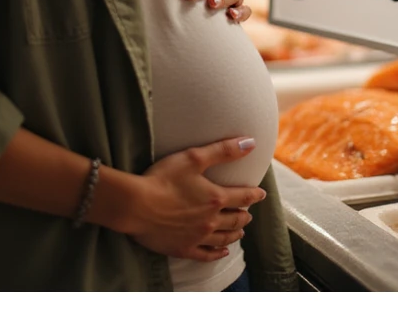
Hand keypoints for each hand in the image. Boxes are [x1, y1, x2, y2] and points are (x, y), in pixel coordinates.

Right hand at [128, 136, 265, 260]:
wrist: (136, 205)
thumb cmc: (163, 178)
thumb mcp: (194, 158)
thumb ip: (223, 151)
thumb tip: (250, 143)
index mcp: (215, 198)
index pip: (242, 197)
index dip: (254, 195)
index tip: (261, 194)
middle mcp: (211, 220)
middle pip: (235, 219)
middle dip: (244, 215)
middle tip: (248, 213)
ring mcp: (197, 237)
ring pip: (224, 238)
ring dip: (234, 234)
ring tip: (240, 232)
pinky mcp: (183, 248)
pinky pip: (206, 255)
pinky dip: (217, 253)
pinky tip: (222, 252)